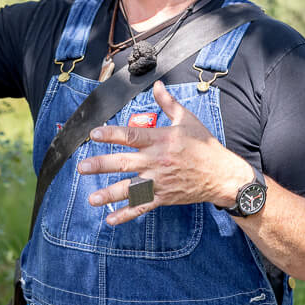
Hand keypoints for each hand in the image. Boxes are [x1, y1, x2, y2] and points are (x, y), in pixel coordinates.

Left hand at [77, 80, 254, 225]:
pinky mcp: (163, 197)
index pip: (131, 136)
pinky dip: (126, 214)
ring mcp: (159, 181)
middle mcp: (157, 161)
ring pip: (130, 189)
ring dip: (109, 194)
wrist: (222, 175)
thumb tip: (157, 85)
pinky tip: (110, 219)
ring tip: (92, 198)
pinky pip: (142, 206)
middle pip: (124, 163)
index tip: (93, 134)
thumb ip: (168, 103)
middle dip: (101, 165)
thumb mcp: (187, 120)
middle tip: (82, 167)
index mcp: (161, 140)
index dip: (111, 134)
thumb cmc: (204, 146)